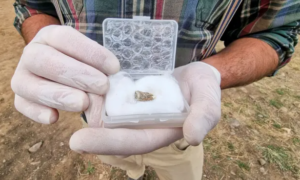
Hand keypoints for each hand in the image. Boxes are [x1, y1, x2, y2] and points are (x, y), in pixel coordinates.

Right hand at [11, 25, 119, 123]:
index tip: (114, 68)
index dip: (90, 52)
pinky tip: (53, 118)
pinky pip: (22, 105)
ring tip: (83, 103)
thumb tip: (113, 80)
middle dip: (76, 74)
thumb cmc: (81, 64)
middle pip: (44, 60)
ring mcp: (22, 75)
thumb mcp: (89, 58)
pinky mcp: (20, 97)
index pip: (65, 38)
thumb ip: (98, 66)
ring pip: (30, 85)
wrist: (59, 70)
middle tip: (102, 86)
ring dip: (58, 95)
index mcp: (50, 36)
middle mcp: (32, 53)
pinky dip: (36, 112)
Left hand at [70, 62, 220, 154]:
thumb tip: (191, 136)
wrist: (195, 75)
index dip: (107, 144)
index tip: (77, 141)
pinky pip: (109, 94)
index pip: (130, 143)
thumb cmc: (203, 89)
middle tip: (64, 121)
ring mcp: (133, 108)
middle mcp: (140, 123)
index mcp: (157, 132)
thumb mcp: (209, 100)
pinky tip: (78, 82)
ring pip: (106, 112)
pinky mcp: (129, 93)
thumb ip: (204, 117)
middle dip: (89, 130)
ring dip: (86, 107)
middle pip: (112, 131)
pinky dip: (94, 91)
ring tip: (66, 94)